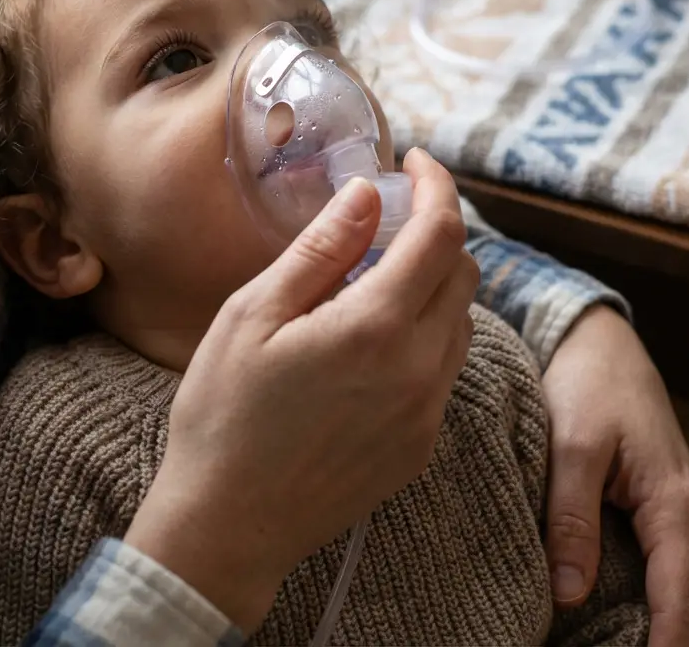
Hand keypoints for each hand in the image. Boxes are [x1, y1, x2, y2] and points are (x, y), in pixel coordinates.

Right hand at [126, 148, 477, 632]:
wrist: (227, 527)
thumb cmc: (224, 413)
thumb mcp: (255, 314)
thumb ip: (322, 249)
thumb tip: (368, 192)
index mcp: (376, 328)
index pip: (441, 233)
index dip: (438, 185)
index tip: (418, 161)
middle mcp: (419, 369)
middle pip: (464, 273)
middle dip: (437, 231)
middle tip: (390, 217)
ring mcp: (427, 413)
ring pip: (461, 320)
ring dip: (435, 283)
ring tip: (378, 276)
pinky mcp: (422, 445)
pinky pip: (446, 368)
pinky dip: (428, 332)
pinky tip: (376, 338)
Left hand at [542, 305, 688, 646]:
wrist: (602, 344)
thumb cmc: (589, 386)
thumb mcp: (570, 443)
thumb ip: (570, 516)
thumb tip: (568, 594)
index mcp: (675, 505)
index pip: (682, 604)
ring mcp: (687, 516)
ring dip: (687, 634)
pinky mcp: (668, 512)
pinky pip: (684, 575)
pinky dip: (675, 609)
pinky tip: (638, 627)